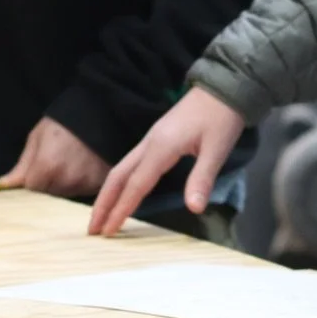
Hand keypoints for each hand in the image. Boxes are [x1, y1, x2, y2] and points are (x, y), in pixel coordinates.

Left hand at [0, 118, 108, 197]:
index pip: (31, 187)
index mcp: (47, 166)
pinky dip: (82, 182)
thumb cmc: (66, 122)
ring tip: (74, 162)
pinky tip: (85, 166)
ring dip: (66, 183)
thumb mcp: (38, 136)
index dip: (34, 175)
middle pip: (49, 193)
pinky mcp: (100, 185)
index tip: (42, 162)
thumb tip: (3, 184)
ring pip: (66, 194)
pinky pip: (84, 191)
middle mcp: (66, 180)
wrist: (102, 112)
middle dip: (49, 181)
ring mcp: (85, 184)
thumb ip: (22, 164)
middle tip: (59, 159)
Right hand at [88, 87, 245, 236]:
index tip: (109, 231)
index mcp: (161, 147)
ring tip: (101, 217)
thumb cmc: (221, 117)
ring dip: (108, 193)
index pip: (136, 184)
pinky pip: (131, 163)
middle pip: (118, 175)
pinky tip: (122, 192)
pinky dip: (121, 182)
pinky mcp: (157, 138)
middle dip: (103, 203)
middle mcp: (150, 143)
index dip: (122, 209)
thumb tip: (194, 209)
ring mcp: (151, 139)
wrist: (224, 86)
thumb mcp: (217, 149)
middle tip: (92, 230)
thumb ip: (202, 179)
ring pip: (122, 168)